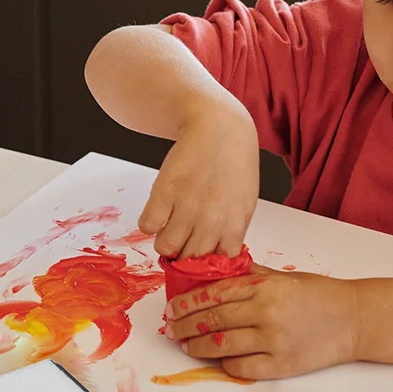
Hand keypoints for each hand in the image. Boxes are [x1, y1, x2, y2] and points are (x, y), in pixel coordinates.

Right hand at [139, 105, 258, 257]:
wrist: (220, 127)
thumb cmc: (235, 162)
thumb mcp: (244, 201)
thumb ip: (232, 230)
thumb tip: (216, 254)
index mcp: (235, 224)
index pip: (218, 264)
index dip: (207, 262)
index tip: (201, 254)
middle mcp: (211, 220)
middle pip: (189, 260)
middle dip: (184, 254)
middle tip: (182, 240)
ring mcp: (187, 206)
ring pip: (165, 247)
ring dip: (164, 241)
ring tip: (169, 226)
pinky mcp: (164, 192)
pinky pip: (147, 225)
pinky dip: (150, 223)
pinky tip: (160, 211)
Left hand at [164, 266, 358, 378]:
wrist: (354, 319)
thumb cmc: (320, 296)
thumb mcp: (282, 276)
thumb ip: (250, 275)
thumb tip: (215, 273)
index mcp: (264, 286)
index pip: (213, 294)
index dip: (187, 303)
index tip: (172, 309)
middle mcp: (265, 311)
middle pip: (212, 319)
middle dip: (185, 325)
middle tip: (171, 329)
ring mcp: (273, 340)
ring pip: (222, 345)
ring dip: (198, 347)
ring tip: (186, 345)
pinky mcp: (281, 364)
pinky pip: (241, 366)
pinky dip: (225, 364)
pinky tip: (217, 359)